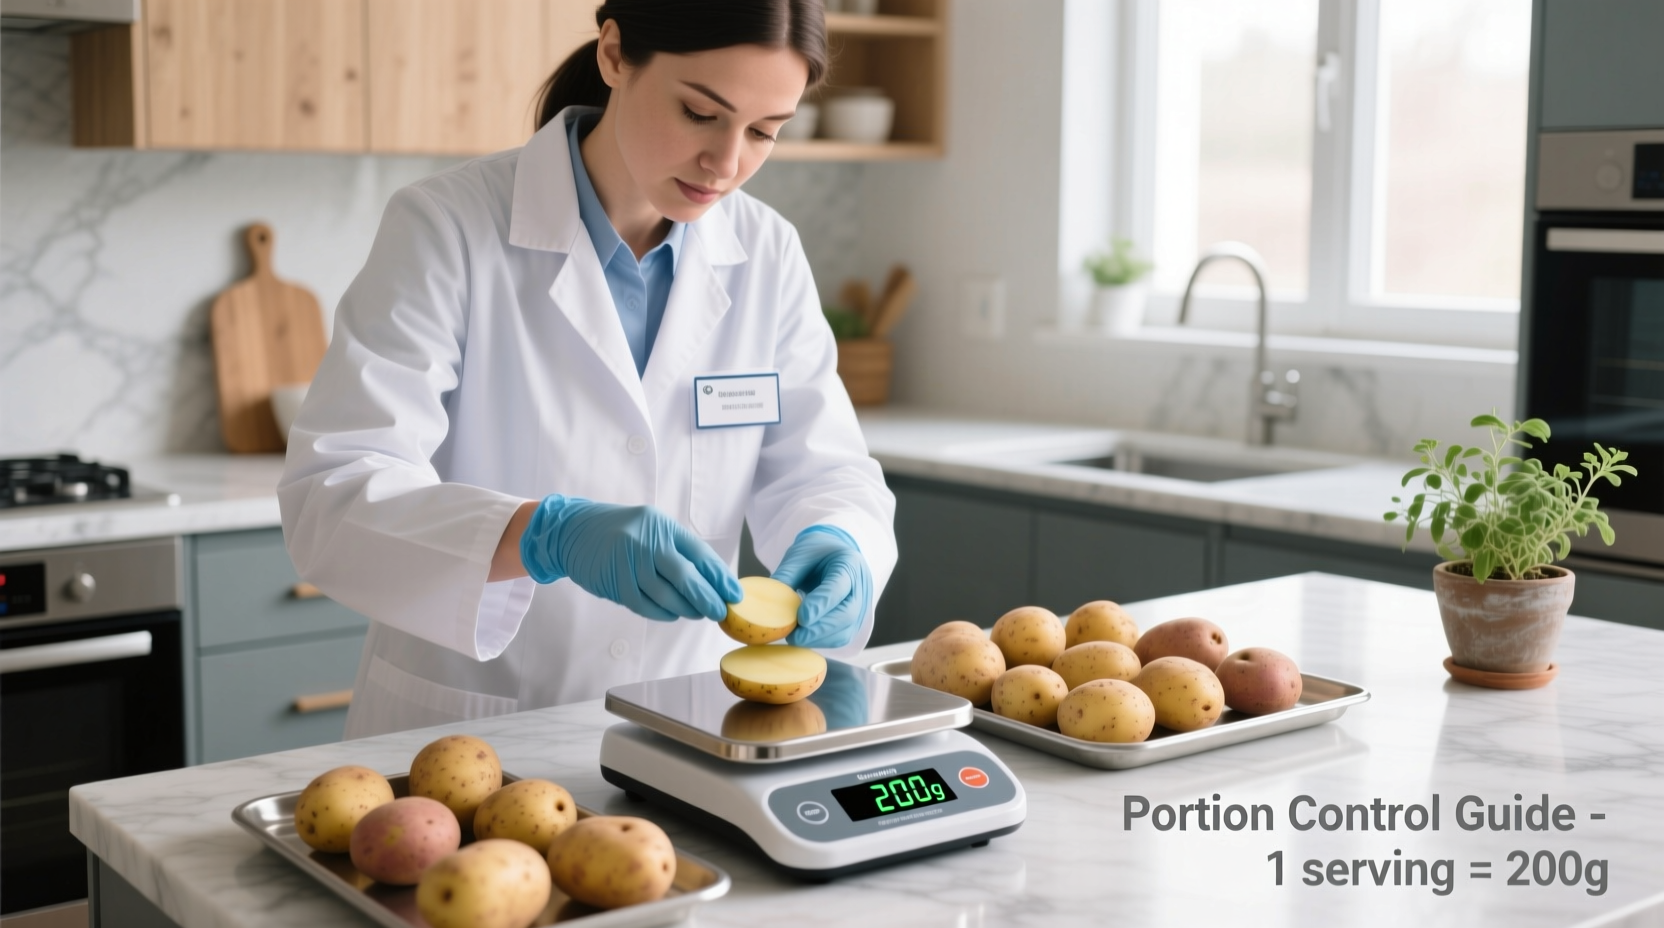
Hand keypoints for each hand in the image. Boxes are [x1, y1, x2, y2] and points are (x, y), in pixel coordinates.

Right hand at [520, 495, 741, 621]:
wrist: (571, 530)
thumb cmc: (619, 530)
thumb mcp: (650, 527)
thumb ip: (677, 549)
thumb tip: (711, 581)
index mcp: (661, 525)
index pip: (699, 554)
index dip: (720, 577)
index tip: (735, 594)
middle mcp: (646, 541)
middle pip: (686, 576)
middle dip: (707, 598)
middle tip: (720, 612)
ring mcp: (628, 561)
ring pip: (666, 595)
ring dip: (686, 609)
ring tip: (697, 614)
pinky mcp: (613, 581)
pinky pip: (644, 605)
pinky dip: (662, 613)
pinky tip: (673, 615)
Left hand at [771, 525, 872, 647]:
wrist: (834, 554)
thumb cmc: (817, 553)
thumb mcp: (799, 555)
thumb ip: (786, 576)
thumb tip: (766, 602)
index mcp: (848, 563)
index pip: (838, 587)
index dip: (821, 605)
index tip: (802, 618)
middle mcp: (860, 587)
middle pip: (847, 614)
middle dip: (819, 629)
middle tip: (793, 636)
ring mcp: (860, 607)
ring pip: (845, 631)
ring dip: (819, 639)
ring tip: (794, 638)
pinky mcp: (854, 622)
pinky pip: (840, 637)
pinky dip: (821, 641)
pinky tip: (803, 639)